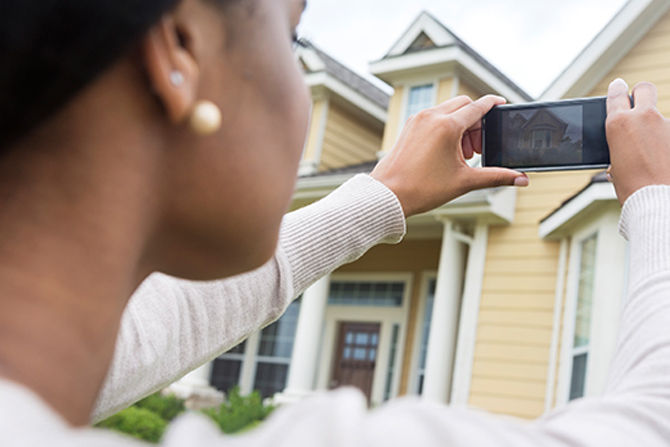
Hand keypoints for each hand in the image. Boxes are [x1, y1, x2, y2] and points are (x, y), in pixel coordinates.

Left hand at [370, 95, 528, 217]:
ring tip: (462, 153)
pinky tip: (446, 150)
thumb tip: (522, 179)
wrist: (387, 195)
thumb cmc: (421, 189)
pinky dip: (445, 127)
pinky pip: (434, 117)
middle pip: (464, 105)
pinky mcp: (409, 126)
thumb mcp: (464, 182)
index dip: (494, 105)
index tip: (502, 105)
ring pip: (448, 110)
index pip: (479, 106)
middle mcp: (431, 116)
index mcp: (447, 126)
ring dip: (461, 125)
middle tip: (478, 148)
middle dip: (477, 122)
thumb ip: (496, 176)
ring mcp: (418, 120)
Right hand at [607, 79, 669, 205]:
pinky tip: (665, 160)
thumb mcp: (615, 166)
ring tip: (655, 154)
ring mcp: (667, 125)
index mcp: (619, 124)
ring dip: (657, 129)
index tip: (618, 87)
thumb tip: (626, 147)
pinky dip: (668, 145)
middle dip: (640, 94)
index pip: (617, 93)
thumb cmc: (633, 189)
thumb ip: (620, 147)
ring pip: (661, 118)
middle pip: (644, 89)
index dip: (617, 89)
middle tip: (637, 105)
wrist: (660, 202)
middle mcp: (645, 118)